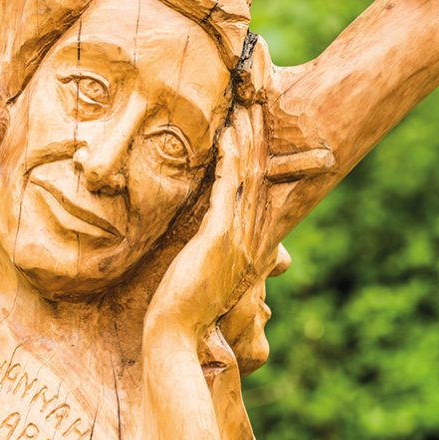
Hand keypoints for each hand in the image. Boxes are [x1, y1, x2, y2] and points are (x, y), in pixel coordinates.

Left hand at [145, 107, 267, 338]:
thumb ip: (210, 254)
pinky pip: (228, 189)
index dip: (263, 155)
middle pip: (263, 176)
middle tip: (257, 101)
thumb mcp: (202, 275)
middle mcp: (253, 239)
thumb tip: (205, 243)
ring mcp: (239, 239)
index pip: (261, 191)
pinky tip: (225, 134)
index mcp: (251, 246)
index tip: (256, 126)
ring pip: (250, 177)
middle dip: (260, 137)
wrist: (175, 338)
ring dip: (248, 139)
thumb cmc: (182, 311)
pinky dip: (229, 159)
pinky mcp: (220, 238)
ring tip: (244, 105)